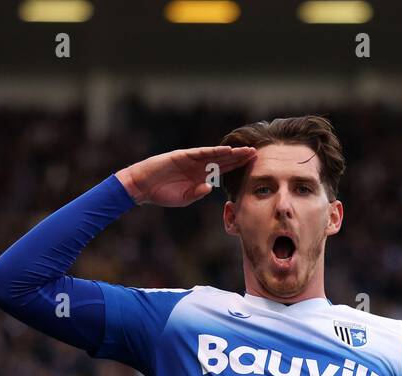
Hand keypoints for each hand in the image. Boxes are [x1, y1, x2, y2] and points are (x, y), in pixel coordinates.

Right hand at [116, 145, 256, 207]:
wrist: (143, 186)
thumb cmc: (162, 194)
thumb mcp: (184, 198)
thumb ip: (197, 193)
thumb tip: (209, 187)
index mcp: (202, 177)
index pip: (224, 171)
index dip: (238, 169)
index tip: (254, 168)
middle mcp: (200, 166)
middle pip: (224, 160)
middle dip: (240, 158)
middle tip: (257, 154)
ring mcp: (192, 160)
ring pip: (216, 155)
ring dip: (231, 153)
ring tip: (247, 151)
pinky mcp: (183, 155)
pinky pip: (202, 153)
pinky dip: (214, 151)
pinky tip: (227, 150)